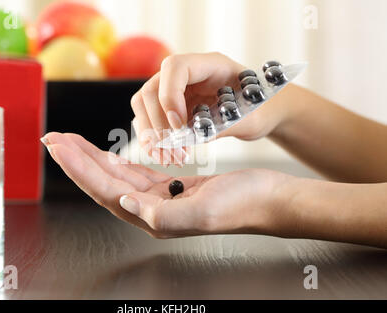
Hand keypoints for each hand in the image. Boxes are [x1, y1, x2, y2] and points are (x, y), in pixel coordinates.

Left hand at [41, 132, 286, 237]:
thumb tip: (125, 202)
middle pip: (103, 182)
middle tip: (53, 138)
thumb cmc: (243, 204)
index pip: (106, 190)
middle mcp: (150, 211)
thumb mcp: (203, 210)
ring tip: (71, 141)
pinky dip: (118, 161)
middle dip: (76, 159)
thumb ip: (161, 212)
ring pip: (116, 177)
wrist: (267, 200)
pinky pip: (136, 173)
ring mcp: (160, 199)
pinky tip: (107, 154)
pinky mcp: (171, 188)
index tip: (58, 145)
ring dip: (92, 158)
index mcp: (154, 218)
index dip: (79, 167)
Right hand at [131, 52, 289, 165]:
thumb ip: (222, 125)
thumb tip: (188, 137)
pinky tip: (165, 156)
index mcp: (210, 64)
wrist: (259, 113)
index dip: (170, 97)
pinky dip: (151, 139)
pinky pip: (147, 119)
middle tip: (173, 152)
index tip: (180, 127)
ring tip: (168, 158)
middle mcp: (186, 74)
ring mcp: (174, 88)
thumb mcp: (249, 117)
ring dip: (150, 135)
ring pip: (142, 104)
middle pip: (151, 89)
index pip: (174, 68)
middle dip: (157, 124)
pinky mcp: (168, 106)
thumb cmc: (259, 109)